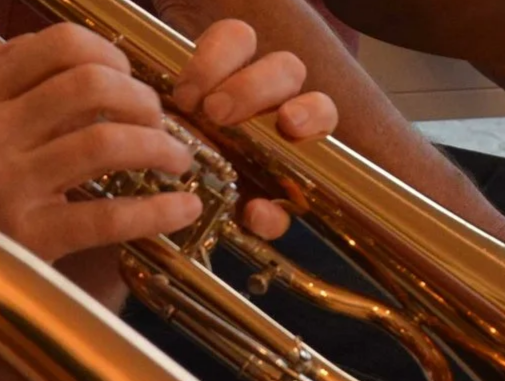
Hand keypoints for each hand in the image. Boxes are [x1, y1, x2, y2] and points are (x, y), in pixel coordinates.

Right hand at [0, 20, 336, 261]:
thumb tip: (59, 61)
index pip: (58, 47)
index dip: (111, 57)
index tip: (131, 77)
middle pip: (91, 87)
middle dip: (143, 100)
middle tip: (163, 122)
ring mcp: (11, 182)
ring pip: (106, 144)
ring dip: (159, 148)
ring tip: (180, 161)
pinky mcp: (33, 234)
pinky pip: (110, 217)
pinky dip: (159, 211)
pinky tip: (186, 208)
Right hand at [170, 18, 336, 239]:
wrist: (198, 177)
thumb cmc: (238, 194)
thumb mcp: (251, 213)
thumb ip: (264, 219)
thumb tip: (259, 213)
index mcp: (301, 132)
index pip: (321, 109)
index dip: (310, 112)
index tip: (287, 123)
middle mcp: (280, 94)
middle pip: (286, 69)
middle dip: (254, 88)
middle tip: (219, 115)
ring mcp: (248, 69)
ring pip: (249, 43)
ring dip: (221, 69)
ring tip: (195, 106)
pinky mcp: (218, 58)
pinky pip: (220, 38)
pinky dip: (202, 62)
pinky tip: (183, 95)